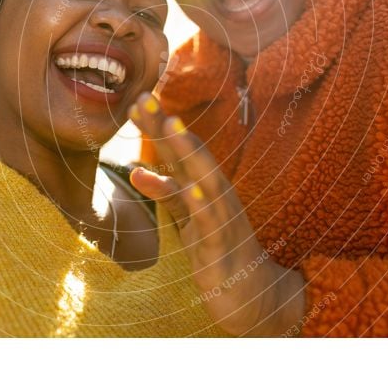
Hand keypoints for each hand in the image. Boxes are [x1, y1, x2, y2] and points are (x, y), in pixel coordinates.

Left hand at [128, 93, 306, 335]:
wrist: (252, 291)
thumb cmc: (218, 246)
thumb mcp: (187, 215)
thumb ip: (165, 191)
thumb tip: (135, 170)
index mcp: (204, 184)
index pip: (178, 149)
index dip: (157, 125)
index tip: (137, 99)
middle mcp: (215, 192)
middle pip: (189, 153)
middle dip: (166, 125)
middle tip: (144, 96)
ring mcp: (221, 215)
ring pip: (205, 178)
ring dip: (190, 151)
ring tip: (172, 125)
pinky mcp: (221, 244)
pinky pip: (212, 221)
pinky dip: (202, 203)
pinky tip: (192, 187)